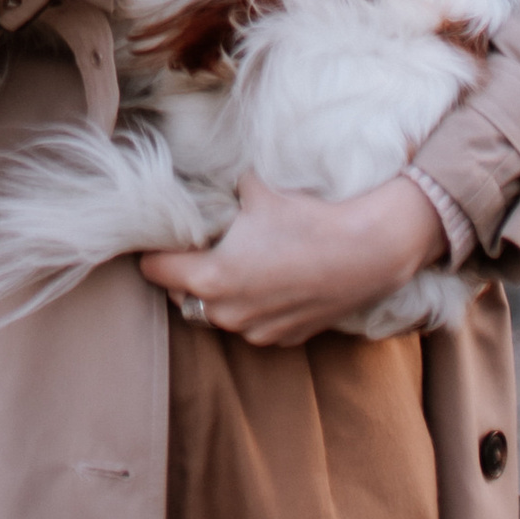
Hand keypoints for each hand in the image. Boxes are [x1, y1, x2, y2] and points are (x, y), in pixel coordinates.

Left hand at [142, 172, 446, 343]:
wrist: (366, 253)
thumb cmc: (306, 219)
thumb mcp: (254, 190)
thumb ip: (221, 190)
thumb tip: (208, 178)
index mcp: (210, 277)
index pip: (154, 270)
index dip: (153, 250)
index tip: (161, 236)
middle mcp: (226, 313)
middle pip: (181, 295)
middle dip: (185, 272)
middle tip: (200, 245)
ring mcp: (255, 332)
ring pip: (216, 314)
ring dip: (219, 293)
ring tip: (239, 261)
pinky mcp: (282, 339)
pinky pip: (251, 323)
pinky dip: (252, 306)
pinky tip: (271, 280)